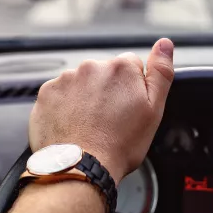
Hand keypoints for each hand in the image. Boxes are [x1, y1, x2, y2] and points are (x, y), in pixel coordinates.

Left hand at [29, 38, 174, 182]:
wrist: (79, 168)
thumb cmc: (119, 145)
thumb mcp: (153, 110)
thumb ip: (161, 72)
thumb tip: (165, 44)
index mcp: (121, 68)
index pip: (131, 66)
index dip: (132, 89)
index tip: (127, 109)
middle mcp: (92, 67)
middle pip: (105, 74)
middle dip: (108, 92)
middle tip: (109, 121)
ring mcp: (66, 79)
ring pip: (82, 84)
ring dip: (86, 98)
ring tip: (90, 126)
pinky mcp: (47, 93)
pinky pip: (60, 95)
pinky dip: (65, 107)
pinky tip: (73, 126)